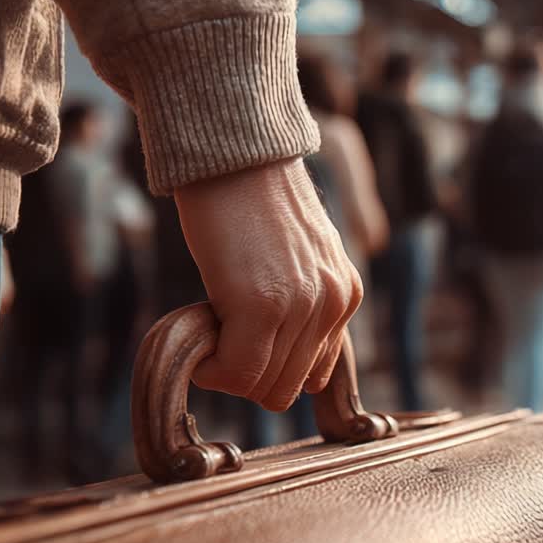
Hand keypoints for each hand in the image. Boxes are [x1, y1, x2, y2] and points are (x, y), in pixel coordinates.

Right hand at [175, 159, 362, 410]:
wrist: (235, 155)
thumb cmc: (253, 204)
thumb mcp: (300, 259)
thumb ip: (307, 308)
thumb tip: (304, 381)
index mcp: (345, 294)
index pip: (312, 375)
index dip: (267, 367)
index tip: (239, 336)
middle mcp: (333, 304)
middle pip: (286, 388)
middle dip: (245, 373)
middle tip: (218, 333)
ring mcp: (302, 306)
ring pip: (261, 386)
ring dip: (225, 368)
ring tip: (209, 322)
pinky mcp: (262, 305)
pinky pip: (235, 372)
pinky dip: (209, 368)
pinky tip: (197, 331)